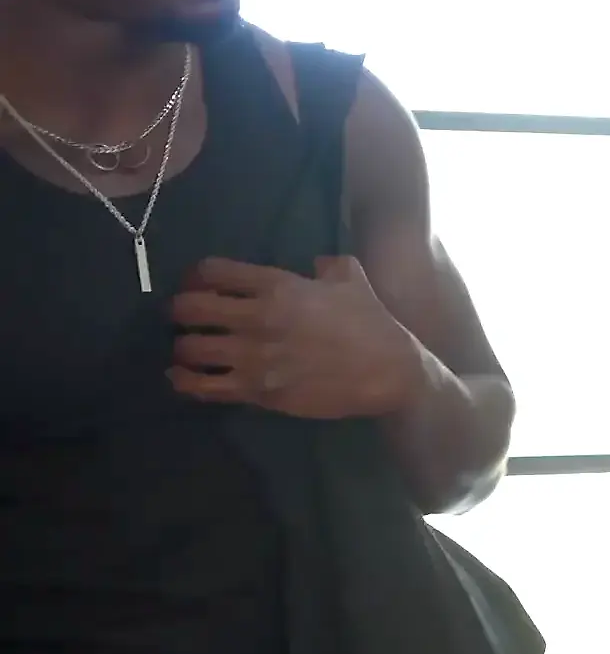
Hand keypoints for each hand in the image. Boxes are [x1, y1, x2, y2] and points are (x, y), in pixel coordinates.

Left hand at [168, 255, 428, 419]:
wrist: (386, 371)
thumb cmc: (371, 322)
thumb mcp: (352, 279)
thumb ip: (328, 266)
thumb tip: (315, 263)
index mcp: (279, 286)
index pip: (212, 272)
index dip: (196, 276)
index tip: (196, 283)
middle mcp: (257, 318)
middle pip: (189, 309)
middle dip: (179, 310)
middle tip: (185, 316)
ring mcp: (253, 357)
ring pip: (188, 349)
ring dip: (181, 348)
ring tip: (187, 348)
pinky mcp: (256, 391)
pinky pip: (202, 387)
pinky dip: (185, 381)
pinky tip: (181, 376)